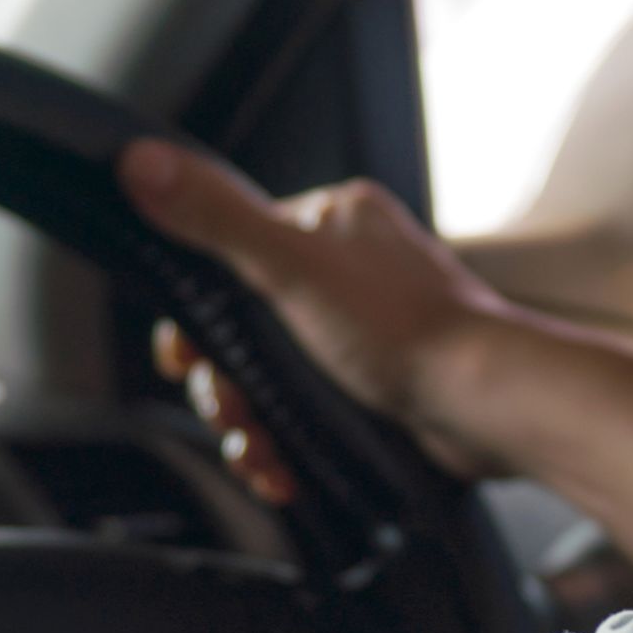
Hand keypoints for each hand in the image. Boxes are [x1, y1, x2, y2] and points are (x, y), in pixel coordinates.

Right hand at [120, 139, 526, 504]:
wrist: (489, 407)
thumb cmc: (410, 331)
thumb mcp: (292, 266)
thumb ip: (216, 217)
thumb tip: (142, 162)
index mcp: (332, 221)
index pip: (231, 254)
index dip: (197, 313)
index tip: (183, 355)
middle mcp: (351, 269)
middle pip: (246, 327)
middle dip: (224, 383)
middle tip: (228, 411)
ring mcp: (366, 331)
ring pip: (274, 378)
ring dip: (251, 424)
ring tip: (257, 453)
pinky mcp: (378, 386)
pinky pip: (309, 414)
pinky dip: (288, 445)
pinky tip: (283, 470)